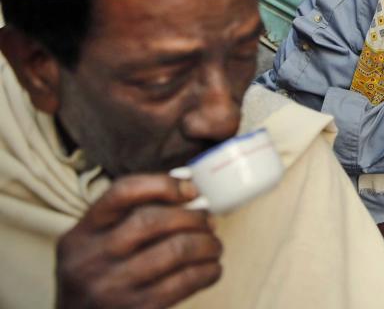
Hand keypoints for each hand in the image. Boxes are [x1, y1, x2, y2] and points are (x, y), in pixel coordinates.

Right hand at [56, 174, 222, 308]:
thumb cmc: (97, 276)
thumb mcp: (94, 243)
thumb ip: (130, 213)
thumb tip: (187, 185)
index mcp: (81, 234)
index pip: (123, 192)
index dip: (163, 183)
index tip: (190, 188)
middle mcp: (92, 259)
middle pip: (152, 220)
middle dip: (192, 216)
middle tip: (209, 220)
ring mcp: (113, 288)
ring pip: (175, 250)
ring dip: (207, 243)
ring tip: (214, 244)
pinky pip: (184, 282)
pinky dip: (207, 270)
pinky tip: (212, 267)